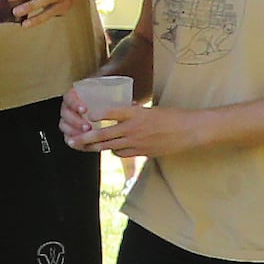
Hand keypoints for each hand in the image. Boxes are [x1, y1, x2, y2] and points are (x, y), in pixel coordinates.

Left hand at [62, 96, 191, 158]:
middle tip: (72, 140)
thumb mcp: (152, 109)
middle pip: (103, 135)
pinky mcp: (143, 152)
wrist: (191, 130)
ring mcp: (138, 142)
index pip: (111, 112)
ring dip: (95, 147)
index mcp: (136, 113)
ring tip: (83, 147)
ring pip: (109, 147)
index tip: (86, 115)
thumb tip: (123, 111)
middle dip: (85, 139)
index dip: (96, 115)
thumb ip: (134, 112)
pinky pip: (122, 154)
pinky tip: (110, 150)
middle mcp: (134, 128)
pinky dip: (113, 152)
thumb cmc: (173, 116)